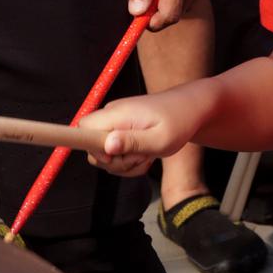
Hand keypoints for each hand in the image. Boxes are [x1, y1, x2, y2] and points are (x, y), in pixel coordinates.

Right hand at [81, 90, 199, 176]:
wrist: (190, 109)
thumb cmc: (179, 122)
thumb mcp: (160, 139)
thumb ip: (132, 142)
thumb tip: (106, 146)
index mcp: (118, 114)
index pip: (83, 128)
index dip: (91, 148)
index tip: (114, 157)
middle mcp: (112, 115)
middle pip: (93, 149)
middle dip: (114, 163)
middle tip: (140, 159)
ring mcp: (115, 122)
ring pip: (105, 154)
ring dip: (125, 164)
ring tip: (147, 156)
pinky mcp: (120, 129)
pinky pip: (115, 152)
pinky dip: (129, 161)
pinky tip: (146, 155)